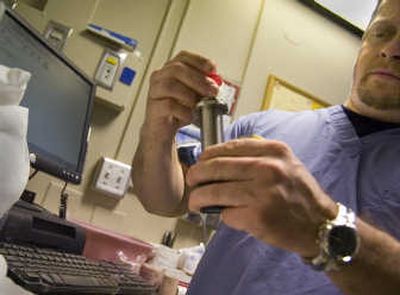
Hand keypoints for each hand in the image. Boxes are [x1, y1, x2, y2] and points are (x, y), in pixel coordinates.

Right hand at [144, 51, 218, 136]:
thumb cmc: (177, 110)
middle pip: (177, 69)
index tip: (212, 70)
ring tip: (197, 106)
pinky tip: (189, 116)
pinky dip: (183, 111)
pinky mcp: (153, 107)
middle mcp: (160, 77)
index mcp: (170, 70)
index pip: (183, 57)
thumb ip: (204, 87)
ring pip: (171, 86)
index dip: (199, 61)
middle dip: (199, 80)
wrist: (162, 130)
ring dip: (190, 96)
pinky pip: (169, 105)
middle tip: (212, 91)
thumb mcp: (194, 96)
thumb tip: (217, 82)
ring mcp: (154, 92)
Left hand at [186, 138, 337, 256]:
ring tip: (195, 202)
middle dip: (196, 175)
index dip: (208, 155)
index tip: (201, 161)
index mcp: (274, 151)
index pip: (229, 147)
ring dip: (198, 197)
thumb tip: (219, 160)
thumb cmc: (299, 194)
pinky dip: (220, 214)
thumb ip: (257, 156)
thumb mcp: (286, 163)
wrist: (321, 226)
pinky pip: (226, 213)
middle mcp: (268, 168)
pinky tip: (223, 214)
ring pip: (213, 191)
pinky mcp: (257, 217)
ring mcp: (262, 193)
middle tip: (191, 181)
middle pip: (215, 167)